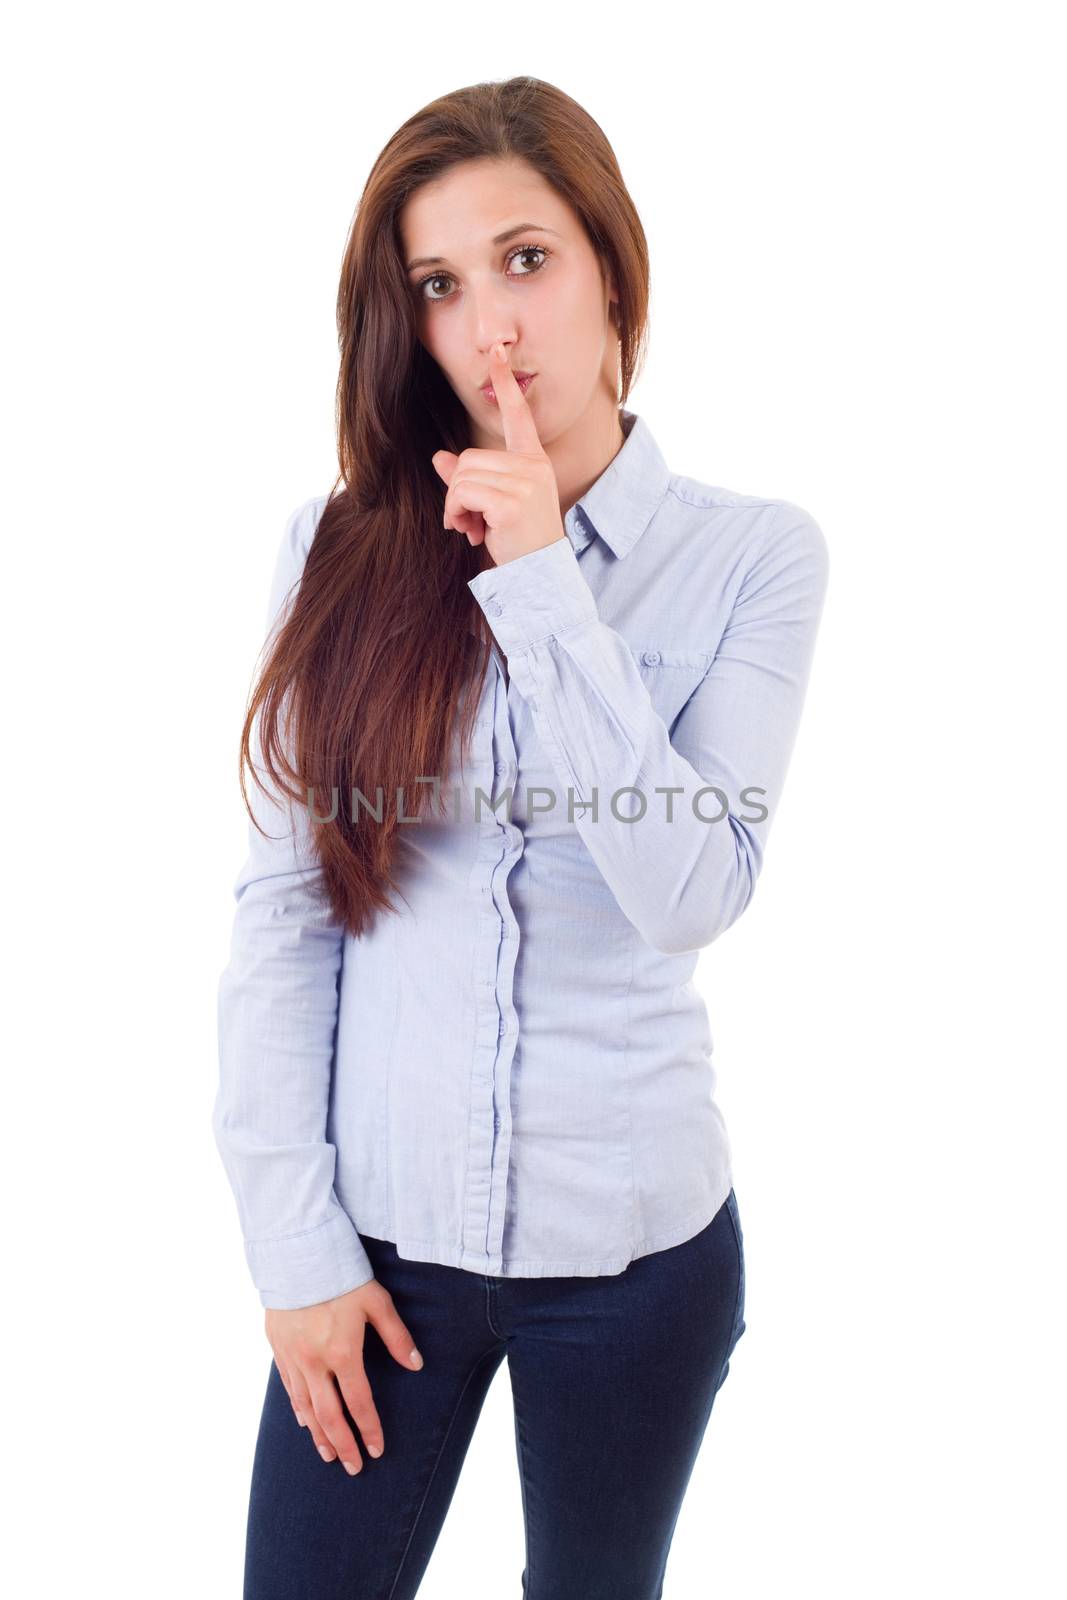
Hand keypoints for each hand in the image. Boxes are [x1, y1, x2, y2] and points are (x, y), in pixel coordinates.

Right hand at [265, 1277, 423, 1474]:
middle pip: (329, 1415)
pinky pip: (288, 1387)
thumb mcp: (376, 1301)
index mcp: (343, 1352)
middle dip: (343, 1444)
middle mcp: (315, 1361)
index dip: (369, 1429)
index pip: (359, 1403)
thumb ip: (397, 1336)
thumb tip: (416, 1365)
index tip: (377, 1450)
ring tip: (329, 1455)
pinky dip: (297, 1409)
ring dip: (318, 1435)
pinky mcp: (278, 1347)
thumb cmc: (342, 1276)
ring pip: (305, 1407)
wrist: (298, 1254)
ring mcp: (293, 1356)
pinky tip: (304, 1422)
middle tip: (353, 1468)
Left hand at [432, 341, 565, 565]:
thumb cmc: (518, 544)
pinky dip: (456, 513)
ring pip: (462, 475)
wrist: (540, 578)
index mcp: (533, 462)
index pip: (517, 417)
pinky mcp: (512, 502)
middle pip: (469, 458)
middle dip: (457, 491)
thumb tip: (439, 458)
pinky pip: (462, 492)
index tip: (497, 351)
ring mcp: (525, 483)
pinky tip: (472, 532)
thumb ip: (466, 481)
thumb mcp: (490, 507)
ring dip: (454, 506)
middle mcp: (533, 466)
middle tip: (467, 521)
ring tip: (471, 528)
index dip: (505, 385)